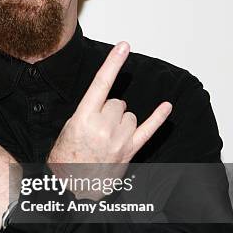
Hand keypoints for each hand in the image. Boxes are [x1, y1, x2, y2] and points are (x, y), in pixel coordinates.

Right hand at [47, 41, 171, 198]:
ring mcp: (119, 140)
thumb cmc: (66, 157)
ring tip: (106, 137)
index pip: (101, 84)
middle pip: (117, 102)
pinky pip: (148, 130)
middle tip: (96, 127)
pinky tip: (166, 107)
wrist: (71, 186)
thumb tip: (108, 100)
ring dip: (121, 121)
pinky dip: (158, 118)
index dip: (113, 63)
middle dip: (108, 110)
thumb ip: (89, 111)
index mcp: (84, 118)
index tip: (124, 46)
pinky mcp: (129, 151)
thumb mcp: (70, 127)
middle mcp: (104, 127)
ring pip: (129, 115)